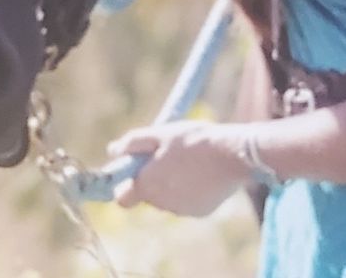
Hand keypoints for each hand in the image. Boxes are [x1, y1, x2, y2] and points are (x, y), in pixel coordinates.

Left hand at [108, 121, 250, 216]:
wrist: (232, 154)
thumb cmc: (193, 140)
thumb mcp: (161, 133)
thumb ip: (134, 143)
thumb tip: (112, 150)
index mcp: (148, 185)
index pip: (122, 198)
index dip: (126, 183)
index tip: (135, 168)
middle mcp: (162, 204)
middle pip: (147, 194)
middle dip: (152, 177)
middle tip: (167, 155)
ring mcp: (182, 210)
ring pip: (167, 197)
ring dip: (171, 182)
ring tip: (188, 159)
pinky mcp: (200, 211)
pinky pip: (187, 200)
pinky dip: (190, 189)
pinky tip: (202, 171)